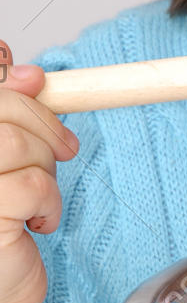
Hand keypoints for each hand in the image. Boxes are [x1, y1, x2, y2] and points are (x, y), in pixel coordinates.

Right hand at [0, 40, 78, 302]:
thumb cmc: (0, 228)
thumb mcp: (10, 164)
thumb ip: (13, 119)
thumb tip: (29, 75)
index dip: (7, 78)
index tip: (34, 82)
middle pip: (0, 107)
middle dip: (44, 124)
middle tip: (65, 150)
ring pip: (19, 144)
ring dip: (47, 168)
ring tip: (40, 197)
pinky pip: (33, 185)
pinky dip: (49, 202)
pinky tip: (38, 223)